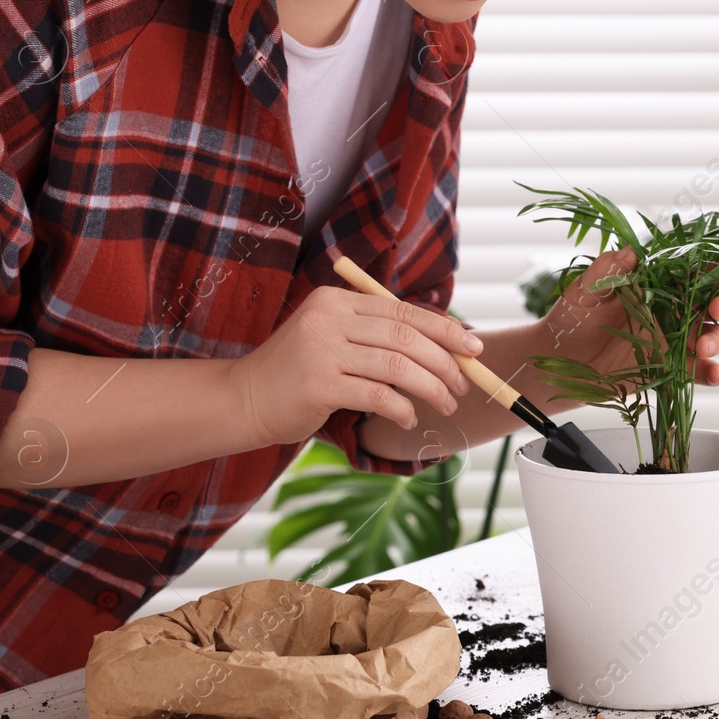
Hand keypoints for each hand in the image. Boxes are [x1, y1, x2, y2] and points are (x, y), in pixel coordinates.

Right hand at [229, 285, 482, 447]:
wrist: (244, 399)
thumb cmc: (299, 373)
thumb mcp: (333, 339)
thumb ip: (377, 335)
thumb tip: (445, 345)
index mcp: (336, 300)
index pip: (403, 311)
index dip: (445, 329)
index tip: (473, 347)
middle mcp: (328, 318)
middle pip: (405, 336)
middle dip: (444, 361)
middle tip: (462, 384)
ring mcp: (321, 350)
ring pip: (397, 366)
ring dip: (431, 388)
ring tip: (445, 404)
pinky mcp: (317, 384)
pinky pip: (377, 395)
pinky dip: (402, 408)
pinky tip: (410, 418)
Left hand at [539, 247, 718, 385]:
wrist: (558, 361)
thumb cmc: (571, 318)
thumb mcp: (583, 290)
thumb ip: (606, 270)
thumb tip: (629, 252)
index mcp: (657, 284)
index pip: (694, 269)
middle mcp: (671, 310)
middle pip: (712, 302)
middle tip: (716, 309)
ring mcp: (672, 340)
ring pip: (710, 335)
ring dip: (716, 338)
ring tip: (702, 347)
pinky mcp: (669, 368)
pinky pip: (698, 370)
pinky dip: (712, 372)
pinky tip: (714, 373)